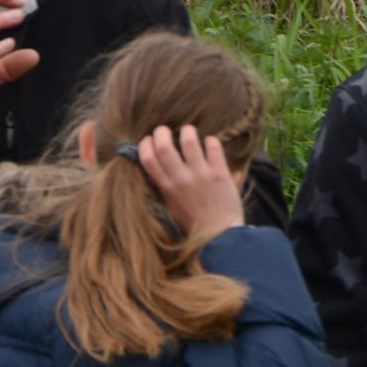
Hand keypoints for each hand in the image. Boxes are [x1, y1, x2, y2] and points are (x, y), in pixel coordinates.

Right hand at [137, 125, 244, 244]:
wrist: (221, 236)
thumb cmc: (195, 223)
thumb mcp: (171, 208)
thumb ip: (165, 190)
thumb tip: (156, 171)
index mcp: (167, 188)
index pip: (148, 159)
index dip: (145, 144)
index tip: (148, 140)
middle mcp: (181, 180)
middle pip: (163, 145)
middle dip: (161, 131)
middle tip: (164, 130)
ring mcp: (201, 175)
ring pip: (189, 140)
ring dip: (187, 131)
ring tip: (188, 131)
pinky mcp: (220, 174)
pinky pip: (213, 146)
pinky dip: (211, 140)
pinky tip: (210, 143)